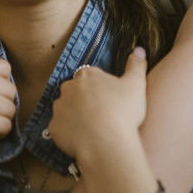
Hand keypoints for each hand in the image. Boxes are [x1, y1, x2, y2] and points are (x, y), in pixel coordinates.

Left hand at [48, 47, 147, 161]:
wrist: (106, 143)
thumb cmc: (123, 112)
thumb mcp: (136, 85)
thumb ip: (136, 65)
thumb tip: (139, 49)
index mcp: (87, 75)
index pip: (89, 75)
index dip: (99, 87)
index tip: (108, 98)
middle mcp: (68, 88)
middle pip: (74, 91)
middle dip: (83, 99)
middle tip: (100, 113)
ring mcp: (59, 108)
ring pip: (65, 109)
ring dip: (74, 115)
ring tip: (92, 128)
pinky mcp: (53, 128)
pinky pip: (60, 129)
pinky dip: (68, 132)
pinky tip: (82, 139)